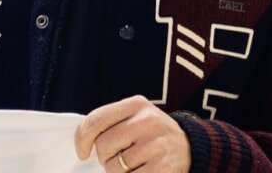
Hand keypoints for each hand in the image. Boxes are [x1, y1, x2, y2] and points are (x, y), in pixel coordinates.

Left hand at [74, 95, 189, 172]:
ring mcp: (157, 144)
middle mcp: (148, 120)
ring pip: (114, 167)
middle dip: (104, 158)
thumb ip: (110, 124)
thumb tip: (81, 141)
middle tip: (118, 159)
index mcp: (136, 104)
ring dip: (118, 172)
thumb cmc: (151, 135)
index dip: (82, 139)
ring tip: (133, 165)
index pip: (96, 120)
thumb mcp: (135, 118)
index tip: (82, 152)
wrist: (190, 147)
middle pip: (103, 145)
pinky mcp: (163, 166)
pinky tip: (141, 172)